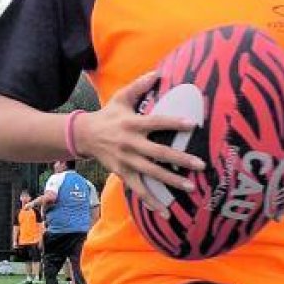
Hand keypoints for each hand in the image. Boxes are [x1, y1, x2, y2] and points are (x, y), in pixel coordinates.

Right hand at [80, 72, 203, 218]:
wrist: (84, 135)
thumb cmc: (108, 114)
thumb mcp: (121, 97)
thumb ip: (139, 86)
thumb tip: (158, 72)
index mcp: (132, 123)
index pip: (156, 122)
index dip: (173, 123)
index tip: (193, 125)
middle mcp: (130, 143)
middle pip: (158, 153)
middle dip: (179, 159)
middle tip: (200, 164)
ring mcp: (126, 160)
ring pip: (151, 173)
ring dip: (170, 181)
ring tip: (190, 186)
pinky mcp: (122, 173)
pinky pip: (137, 189)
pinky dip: (150, 200)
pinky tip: (164, 210)